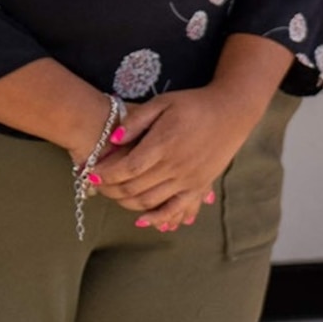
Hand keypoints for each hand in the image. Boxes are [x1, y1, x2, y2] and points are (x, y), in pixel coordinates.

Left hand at [90, 82, 270, 230]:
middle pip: (132, 187)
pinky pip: (175, 209)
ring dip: (125, 202)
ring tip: (114, 193)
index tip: (90, 173)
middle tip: (97, 184)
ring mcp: (188, 179)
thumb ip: (136, 120)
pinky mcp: (199, 186)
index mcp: (164, 143)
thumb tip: (113, 140)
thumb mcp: (163, 102)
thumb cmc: (194, 104)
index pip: (125, 168)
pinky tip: (141, 219)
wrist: (232, 111)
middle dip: (109, 189)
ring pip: (148, 201)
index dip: (104, 174)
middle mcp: (175, 166)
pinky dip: (156, 218)